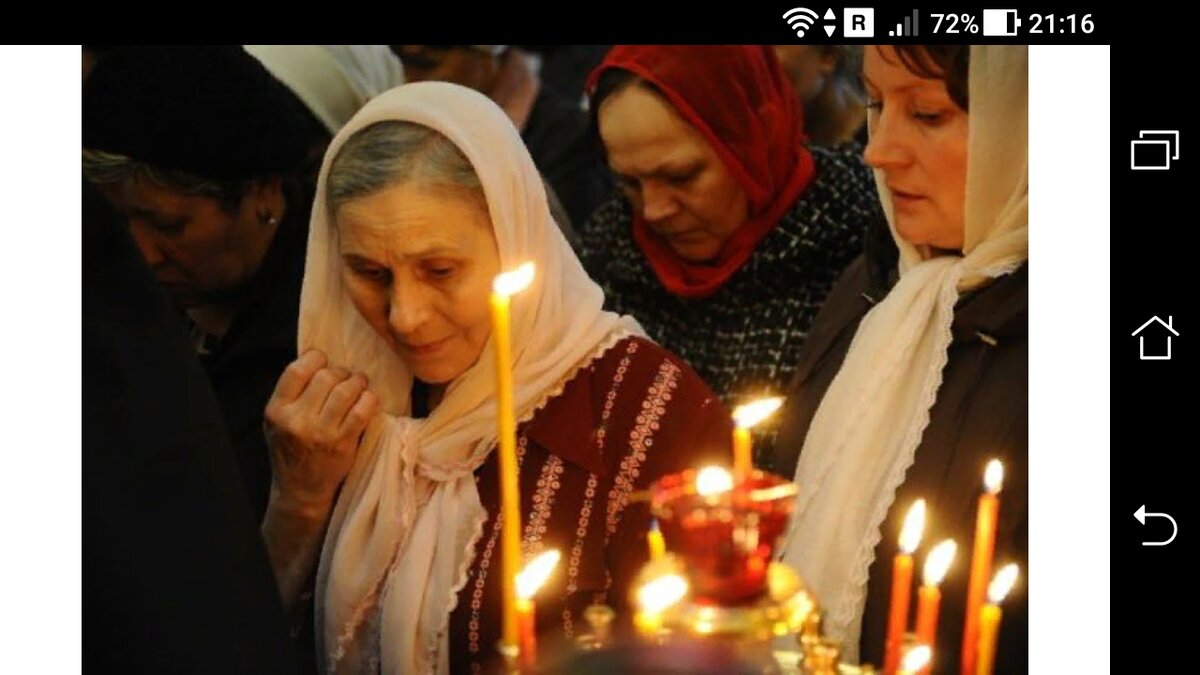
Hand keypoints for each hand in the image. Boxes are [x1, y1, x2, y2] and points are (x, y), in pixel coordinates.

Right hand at [264, 349, 377, 508]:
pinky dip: (368, 400)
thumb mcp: (276, 422)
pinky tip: (367, 399)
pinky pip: (361, 411)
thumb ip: (290, 394)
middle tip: (346, 376)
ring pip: (345, 390)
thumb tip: (317, 360)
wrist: (301, 490)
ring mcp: (321, 433)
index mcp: (276, 411)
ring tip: (359, 384)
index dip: (314, 359)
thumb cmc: (291, 452)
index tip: (323, 360)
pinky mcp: (342, 443)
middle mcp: (296, 420)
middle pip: (325, 377)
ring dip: (357, 382)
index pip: (296, 371)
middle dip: (340, 372)